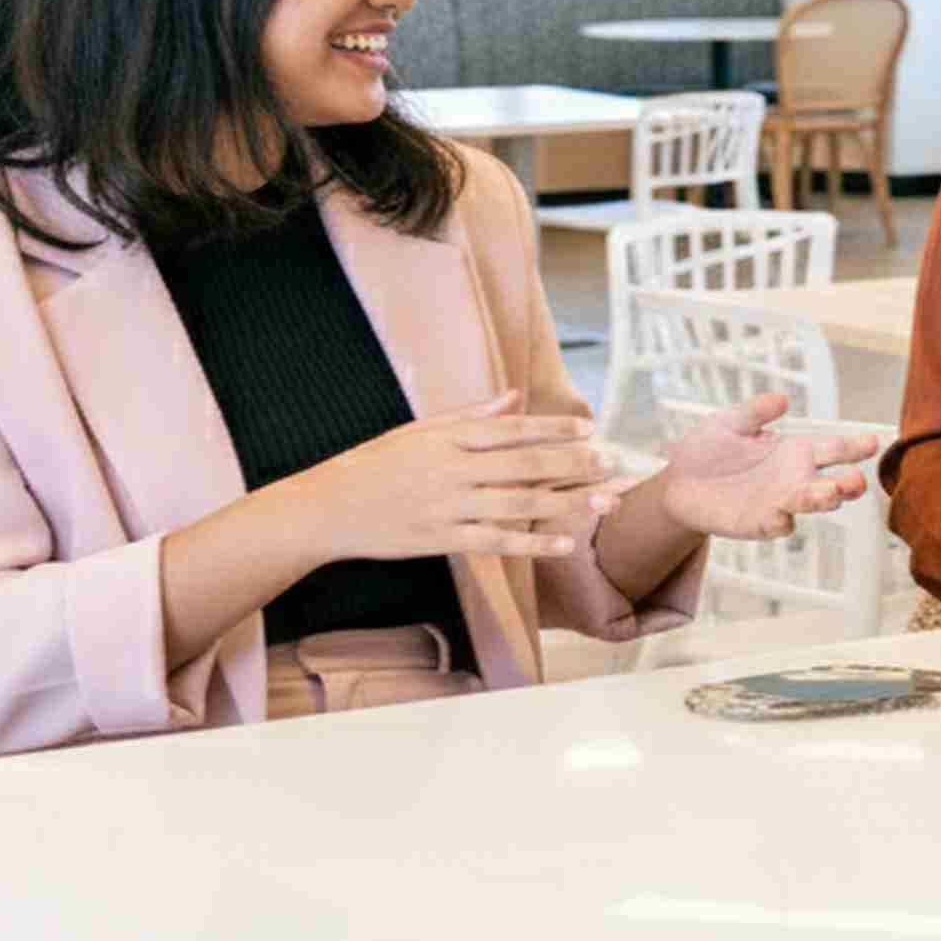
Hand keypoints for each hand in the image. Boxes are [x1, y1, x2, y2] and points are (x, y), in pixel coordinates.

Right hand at [285, 390, 619, 562]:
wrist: (329, 508)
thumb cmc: (376, 463)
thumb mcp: (420, 430)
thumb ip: (472, 416)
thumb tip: (515, 398)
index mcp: (448, 437)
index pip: (512, 429)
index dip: (554, 429)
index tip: (590, 429)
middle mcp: (453, 470)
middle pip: (524, 465)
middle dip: (573, 463)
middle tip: (612, 462)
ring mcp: (448, 507)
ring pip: (519, 503)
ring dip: (567, 502)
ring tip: (606, 500)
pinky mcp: (442, 540)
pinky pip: (495, 541)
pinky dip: (532, 543)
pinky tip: (564, 543)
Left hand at [652, 393, 885, 539]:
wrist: (678, 483)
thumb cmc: (708, 450)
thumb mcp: (729, 422)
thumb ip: (755, 412)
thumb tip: (782, 399)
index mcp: (795, 451)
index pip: (833, 448)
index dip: (854, 446)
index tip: (873, 441)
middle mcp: (795, 479)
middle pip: (833, 483)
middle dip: (848, 484)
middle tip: (856, 481)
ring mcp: (780, 503)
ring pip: (810, 505)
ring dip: (820, 501)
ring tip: (827, 494)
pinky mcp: (758, 523)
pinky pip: (776, 524)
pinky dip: (780, 521)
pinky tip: (781, 516)